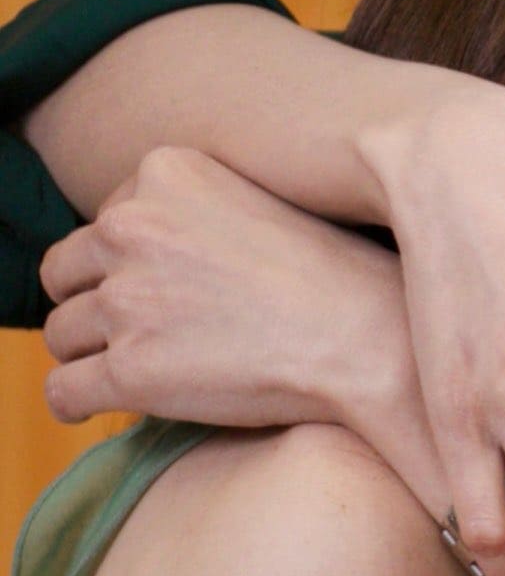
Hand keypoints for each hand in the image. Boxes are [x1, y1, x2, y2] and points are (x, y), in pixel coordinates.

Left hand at [38, 148, 412, 438]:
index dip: (132, 262)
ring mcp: (128, 299)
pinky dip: (77, 402)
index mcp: (165, 172)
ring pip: (61, 334)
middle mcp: (132, 225)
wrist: (372, 340)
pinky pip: (62, 391)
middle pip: (69, 271)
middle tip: (145, 329)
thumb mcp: (258, 202)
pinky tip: (105, 404)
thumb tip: (148, 254)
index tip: (172, 287)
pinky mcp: (130, 369)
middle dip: (97, 302)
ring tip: (140, 368)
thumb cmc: (338, 278)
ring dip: (91, 353)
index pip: (106, 220)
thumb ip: (192, 211)